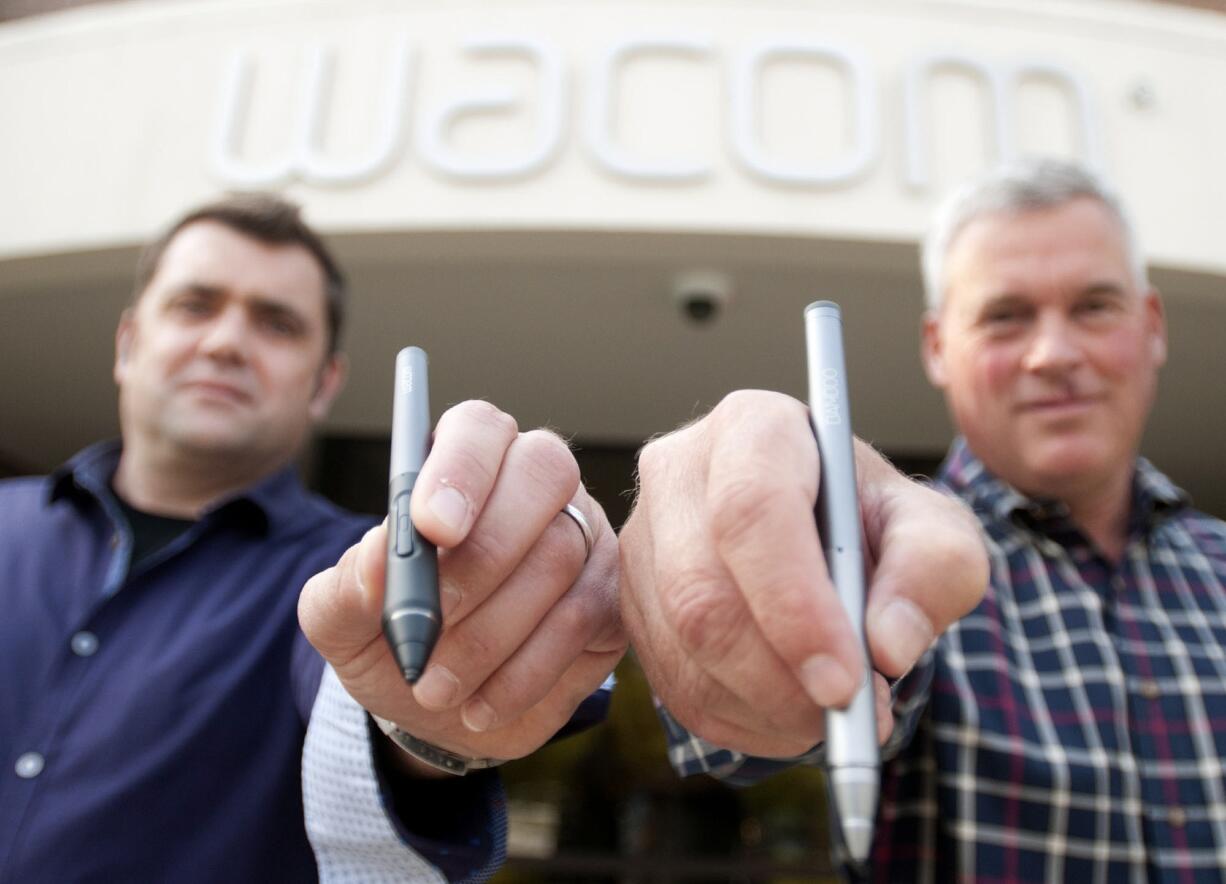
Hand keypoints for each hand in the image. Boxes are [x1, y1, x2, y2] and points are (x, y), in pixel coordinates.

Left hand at [300, 400, 624, 770]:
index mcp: (464, 462)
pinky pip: (584, 617)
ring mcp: (584, 533)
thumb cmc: (389, 638)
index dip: (461, 470)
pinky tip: (479, 705)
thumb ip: (346, 587)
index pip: (479, 428)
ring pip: (561, 554)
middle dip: (483, 554)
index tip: (430, 529)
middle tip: (429, 623)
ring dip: (490, 634)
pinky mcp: (611, 595)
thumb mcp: (339, 621)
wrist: (438, 707)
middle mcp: (533, 483)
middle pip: (543, 471)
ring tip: (434, 686)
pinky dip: (524, 671)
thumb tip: (376, 555)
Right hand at [620, 390, 986, 757]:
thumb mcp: (933, 530)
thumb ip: (934, 570)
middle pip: (700, 589)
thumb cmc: (874, 523)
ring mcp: (643, 541)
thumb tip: (887, 644)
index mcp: (754, 428)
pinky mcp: (631, 604)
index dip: (792, 604)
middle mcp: (679, 473)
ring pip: (682, 647)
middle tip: (849, 714)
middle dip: (777, 675)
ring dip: (766, 705)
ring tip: (833, 712)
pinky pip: (672, 684)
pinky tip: (790, 711)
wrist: (827, 540)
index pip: (750, 510)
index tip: (845, 680)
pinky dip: (742, 720)